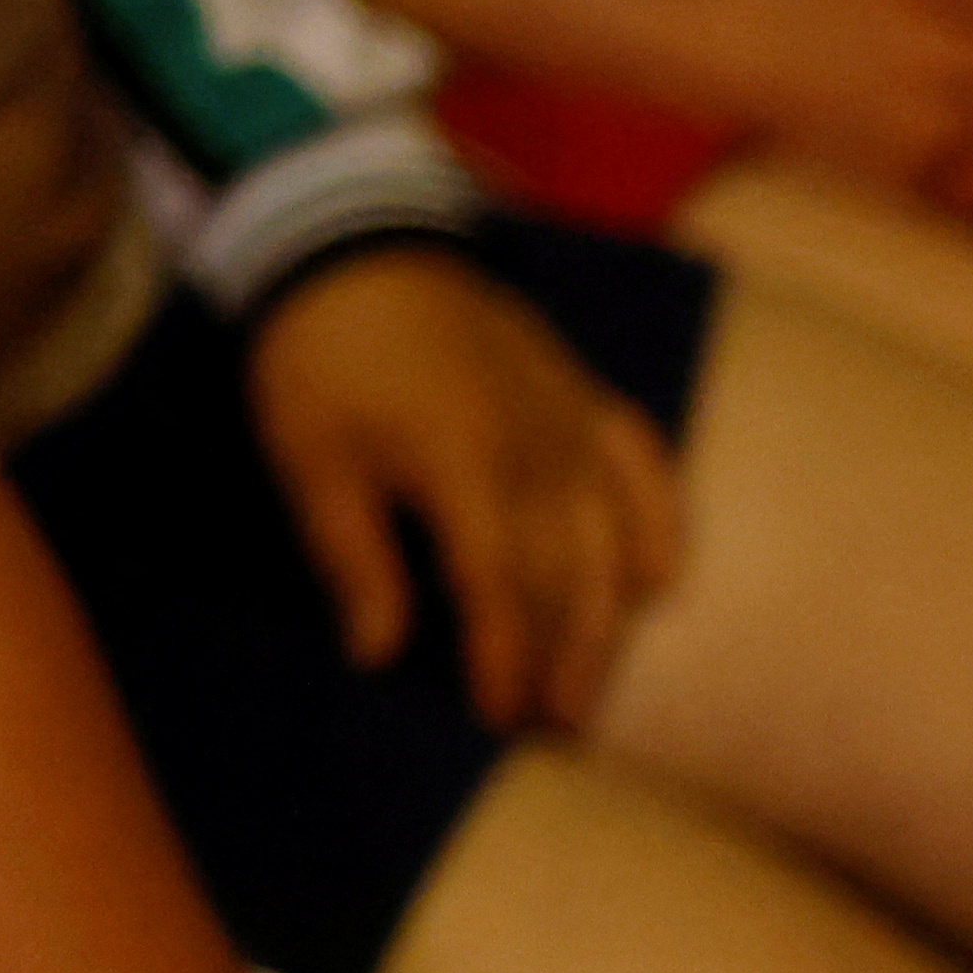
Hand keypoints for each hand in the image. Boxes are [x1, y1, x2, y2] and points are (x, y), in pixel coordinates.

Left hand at [242, 249, 688, 733]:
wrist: (356, 246)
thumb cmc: (321, 359)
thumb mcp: (313, 460)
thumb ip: (355, 558)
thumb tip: (379, 653)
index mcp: (463, 464)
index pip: (500, 585)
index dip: (504, 656)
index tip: (498, 718)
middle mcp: (538, 449)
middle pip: (568, 574)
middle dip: (563, 656)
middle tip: (553, 726)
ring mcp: (571, 420)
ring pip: (613, 537)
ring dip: (608, 618)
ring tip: (592, 682)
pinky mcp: (585, 395)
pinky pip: (644, 465)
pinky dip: (659, 522)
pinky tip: (658, 579)